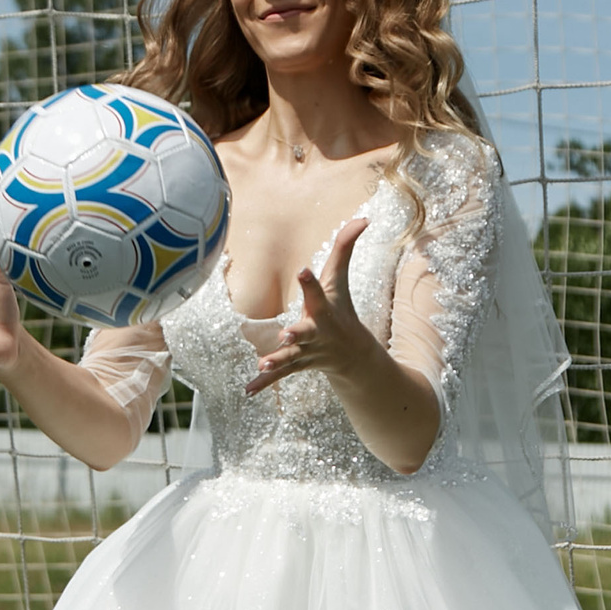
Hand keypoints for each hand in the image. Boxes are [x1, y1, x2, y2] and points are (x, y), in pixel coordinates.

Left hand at [245, 216, 379, 395]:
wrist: (352, 355)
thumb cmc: (341, 308)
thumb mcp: (341, 279)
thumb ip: (345, 248)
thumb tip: (363, 217)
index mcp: (324, 309)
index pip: (317, 292)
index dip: (310, 282)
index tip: (302, 270)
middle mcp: (316, 332)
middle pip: (306, 332)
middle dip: (297, 334)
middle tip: (286, 334)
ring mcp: (306, 352)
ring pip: (291, 358)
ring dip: (277, 362)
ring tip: (262, 363)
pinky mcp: (296, 365)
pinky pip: (279, 376)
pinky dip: (264, 383)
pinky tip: (248, 391)